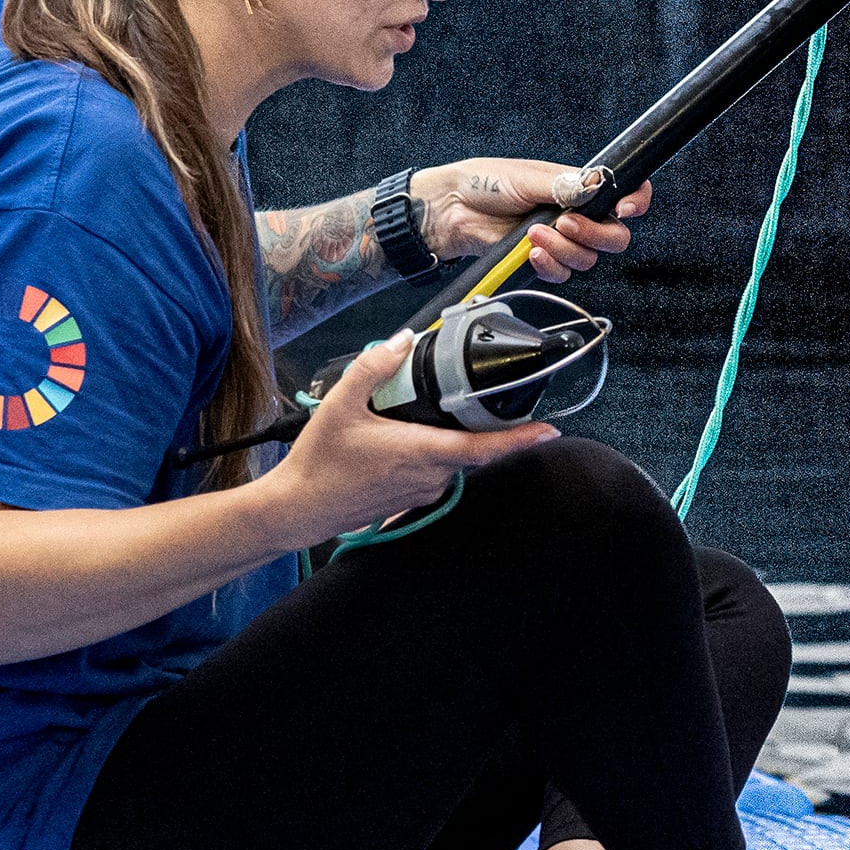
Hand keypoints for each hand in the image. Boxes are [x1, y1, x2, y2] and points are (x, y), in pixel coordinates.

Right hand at [258, 335, 553, 545]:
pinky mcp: (413, 498)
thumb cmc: (320, 463)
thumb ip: (373, 367)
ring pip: (454, 457)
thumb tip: (400, 340)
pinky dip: (433, 450)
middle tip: (476, 397)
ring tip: (421, 414)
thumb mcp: (341, 404)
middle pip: (473, 446)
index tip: (549, 430)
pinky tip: (404, 437)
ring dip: (450, 435)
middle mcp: (431, 476)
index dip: (520, 439)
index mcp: (422, 452)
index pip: (484, 446)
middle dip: (481, 422)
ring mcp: (424, 491)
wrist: (299, 508)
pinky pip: (437, 469)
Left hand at [418, 160, 649, 282]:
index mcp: (579, 187)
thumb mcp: (527, 178)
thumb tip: (596, 186)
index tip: (626, 209)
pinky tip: (530, 252)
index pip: (624, 193)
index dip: (636, 201)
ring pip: (587, 259)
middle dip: (595, 234)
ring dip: (562, 249)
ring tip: (534, 234)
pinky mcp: (543, 260)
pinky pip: (563, 273)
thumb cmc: (486, 183)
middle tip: (567, 224)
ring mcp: (561, 240)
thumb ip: (564, 185)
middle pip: (614, 236)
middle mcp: (576, 215)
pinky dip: (549, 265)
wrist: (455, 209)